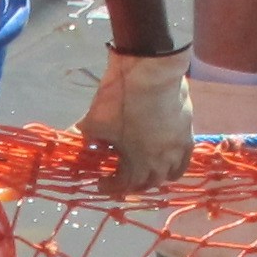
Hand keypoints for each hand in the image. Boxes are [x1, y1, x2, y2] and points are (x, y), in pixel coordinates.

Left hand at [82, 47, 193, 190]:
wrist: (150, 70)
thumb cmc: (121, 98)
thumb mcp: (95, 120)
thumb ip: (83, 135)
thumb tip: (69, 139)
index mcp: (136, 162)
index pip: (125, 185)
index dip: (112, 186)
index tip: (101, 181)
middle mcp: (160, 161)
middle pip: (149, 183)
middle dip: (133, 184)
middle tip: (122, 178)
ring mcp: (177, 147)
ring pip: (170, 173)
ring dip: (157, 177)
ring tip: (147, 172)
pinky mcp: (188, 132)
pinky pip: (186, 158)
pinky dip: (176, 164)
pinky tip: (169, 161)